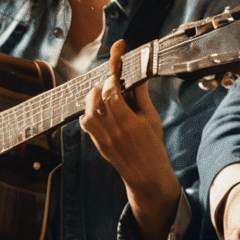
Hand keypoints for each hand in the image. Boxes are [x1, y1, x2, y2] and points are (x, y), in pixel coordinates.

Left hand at [81, 40, 181, 239]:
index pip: (111, 90)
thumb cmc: (153, 147)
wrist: (146, 175)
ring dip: (95, 98)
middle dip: (103, 86)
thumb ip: (140, 96)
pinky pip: (86, 121)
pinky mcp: (96, 143)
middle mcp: (111, 129)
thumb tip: (136, 76)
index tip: (117, 63)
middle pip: (96, 96)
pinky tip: (103, 113)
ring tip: (108, 98)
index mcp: (128, 121)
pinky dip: (91, 112)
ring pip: (88, 108)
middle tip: (114, 85)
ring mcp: (101, 137)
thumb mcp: (152, 119)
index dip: (112, 74)